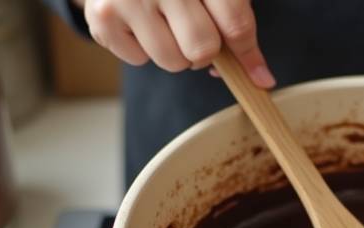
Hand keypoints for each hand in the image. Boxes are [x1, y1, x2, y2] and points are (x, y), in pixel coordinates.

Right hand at [79, 0, 275, 87]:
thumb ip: (233, 21)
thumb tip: (257, 76)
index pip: (235, 22)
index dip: (249, 55)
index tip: (259, 76)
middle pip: (203, 49)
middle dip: (204, 51)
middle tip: (192, 31)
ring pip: (173, 62)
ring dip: (174, 53)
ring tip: (162, 24)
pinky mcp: (103, 16)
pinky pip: (139, 61)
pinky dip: (141, 50)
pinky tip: (137, 22)